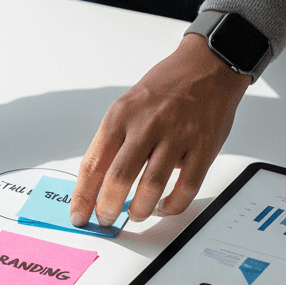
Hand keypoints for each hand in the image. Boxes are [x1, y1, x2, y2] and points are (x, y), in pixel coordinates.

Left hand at [70, 25, 250, 225]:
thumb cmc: (164, 89)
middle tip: (106, 219)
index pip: (93, 164)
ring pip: (151, 186)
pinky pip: (186, 186)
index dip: (83, 196)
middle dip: (108, 208)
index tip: (78, 214)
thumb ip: (114, 141)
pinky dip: (173, 205)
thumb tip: (97, 182)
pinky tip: (164, 206)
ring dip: (140, 210)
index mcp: (120, 117)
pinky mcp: (203, 146)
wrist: (207, 65)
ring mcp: (176, 136)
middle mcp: (146, 126)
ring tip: (135, 215)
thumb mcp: (126, 106)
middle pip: (118, 179)